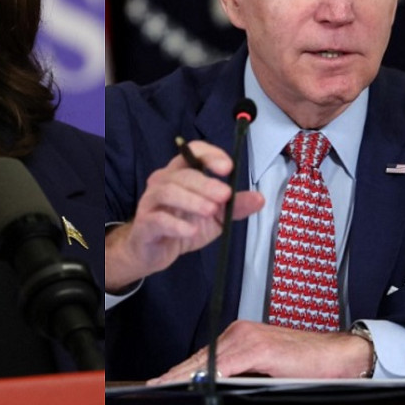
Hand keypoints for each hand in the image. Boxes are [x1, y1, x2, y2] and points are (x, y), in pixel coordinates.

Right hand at [105, 141, 263, 291]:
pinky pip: (157, 219)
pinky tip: (191, 231)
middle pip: (182, 173)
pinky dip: (176, 224)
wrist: (153, 252)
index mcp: (180, 173)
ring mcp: (150, 202)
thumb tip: (259, 198)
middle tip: (225, 195)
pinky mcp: (144, 224)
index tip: (228, 168)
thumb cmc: (182, 227)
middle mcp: (162, 182)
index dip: (209, 155)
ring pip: (168, 192)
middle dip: (205, 183)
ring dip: (191, 200)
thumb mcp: (214, 217)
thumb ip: (234, 206)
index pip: (192, 152)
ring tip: (210, 211)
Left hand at [147, 320, 373, 382]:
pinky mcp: (260, 348)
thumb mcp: (266, 367)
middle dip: (176, 373)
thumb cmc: (307, 363)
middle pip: (202, 356)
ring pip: (210, 359)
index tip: (163, 380)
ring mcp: (249, 338)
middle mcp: (241, 332)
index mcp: (240, 335)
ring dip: (186, 374)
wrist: (338, 356)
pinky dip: (211, 373)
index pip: (204, 354)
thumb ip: (242, 371)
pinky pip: (229, 364)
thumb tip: (218, 385)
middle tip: (155, 385)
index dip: (182, 369)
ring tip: (166, 386)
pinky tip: (199, 382)